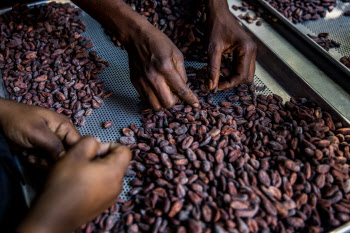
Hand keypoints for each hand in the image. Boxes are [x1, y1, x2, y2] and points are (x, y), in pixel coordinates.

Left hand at [0, 98, 80, 158]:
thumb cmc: (17, 119)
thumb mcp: (37, 132)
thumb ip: (54, 146)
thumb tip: (67, 159)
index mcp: (65, 126)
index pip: (79, 143)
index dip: (75, 154)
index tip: (64, 162)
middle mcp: (61, 135)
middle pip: (68, 155)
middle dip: (54, 160)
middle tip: (40, 158)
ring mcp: (51, 143)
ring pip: (56, 161)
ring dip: (43, 161)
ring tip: (31, 155)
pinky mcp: (42, 150)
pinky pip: (45, 162)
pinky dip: (36, 161)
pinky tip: (28, 155)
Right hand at [17, 137, 131, 232]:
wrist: (53, 216)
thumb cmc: (63, 186)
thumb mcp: (75, 154)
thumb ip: (89, 141)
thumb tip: (96, 142)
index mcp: (115, 171)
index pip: (124, 150)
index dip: (109, 145)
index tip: (94, 149)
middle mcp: (117, 185)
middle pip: (117, 162)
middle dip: (101, 157)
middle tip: (82, 160)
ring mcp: (111, 197)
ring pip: (109, 174)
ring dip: (96, 169)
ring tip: (78, 173)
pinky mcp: (102, 204)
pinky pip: (103, 186)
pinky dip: (93, 182)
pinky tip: (78, 184)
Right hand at [126, 23, 198, 110]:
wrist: (136, 37)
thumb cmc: (159, 43)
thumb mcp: (176, 54)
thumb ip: (182, 73)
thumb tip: (184, 88)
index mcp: (166, 67)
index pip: (181, 90)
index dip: (190, 99)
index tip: (195, 104)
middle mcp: (153, 76)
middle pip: (167, 103)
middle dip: (175, 101)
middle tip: (175, 93)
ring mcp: (142, 81)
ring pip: (155, 106)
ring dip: (163, 102)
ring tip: (165, 93)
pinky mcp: (135, 82)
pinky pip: (146, 99)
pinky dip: (153, 98)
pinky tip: (156, 89)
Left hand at [206, 0, 256, 90]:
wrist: (218, 12)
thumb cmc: (216, 26)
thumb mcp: (212, 48)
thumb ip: (213, 68)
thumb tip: (211, 86)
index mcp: (247, 49)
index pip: (242, 75)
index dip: (229, 84)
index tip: (216, 87)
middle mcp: (252, 51)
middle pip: (247, 76)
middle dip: (232, 81)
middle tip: (218, 81)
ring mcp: (250, 51)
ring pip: (245, 72)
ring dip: (232, 76)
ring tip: (219, 73)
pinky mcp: (246, 51)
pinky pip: (242, 66)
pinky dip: (233, 70)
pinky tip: (223, 68)